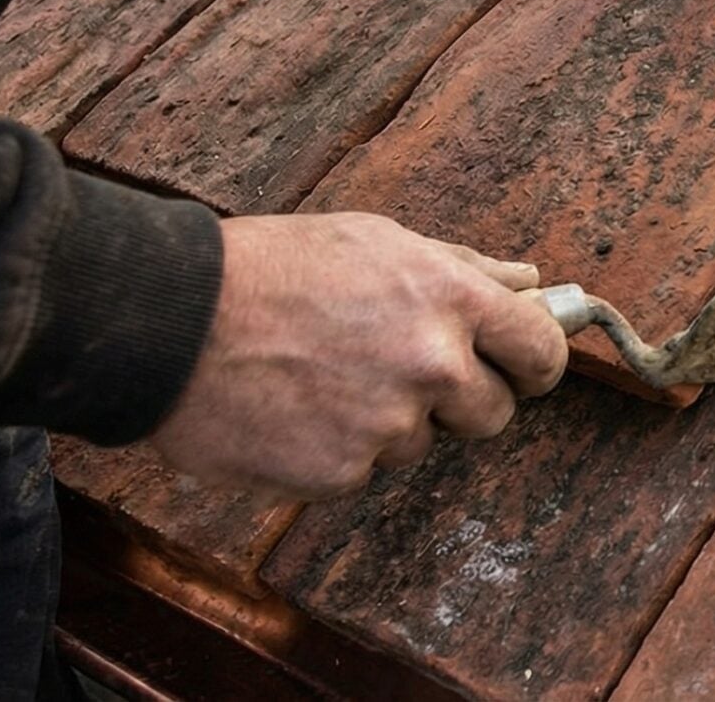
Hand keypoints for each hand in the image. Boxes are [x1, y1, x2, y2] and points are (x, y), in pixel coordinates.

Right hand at [147, 213, 569, 499]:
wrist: (171, 320)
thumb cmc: (273, 268)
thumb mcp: (378, 241)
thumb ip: (463, 268)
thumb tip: (530, 282)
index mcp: (451, 300)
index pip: (543, 352)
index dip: (534, 364)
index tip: (519, 368)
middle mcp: (433, 366)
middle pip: (494, 413)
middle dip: (460, 400)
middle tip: (401, 371)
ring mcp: (389, 425)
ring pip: (422, 443)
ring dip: (389, 423)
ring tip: (326, 378)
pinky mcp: (341, 473)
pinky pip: (364, 470)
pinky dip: (336, 450)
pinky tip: (294, 409)